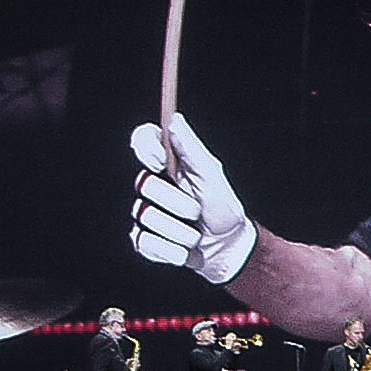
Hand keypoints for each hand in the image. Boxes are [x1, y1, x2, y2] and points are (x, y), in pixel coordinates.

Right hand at [130, 114, 258, 283]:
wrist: (227, 248)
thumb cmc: (223, 207)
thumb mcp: (212, 176)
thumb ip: (191, 149)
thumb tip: (174, 119)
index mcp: (170, 162)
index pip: (144, 140)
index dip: (145, 147)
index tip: (160, 161)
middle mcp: (153, 184)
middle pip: (143, 183)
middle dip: (176, 202)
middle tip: (196, 212)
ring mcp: (145, 212)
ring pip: (146, 216)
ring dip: (179, 231)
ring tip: (196, 235)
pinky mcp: (143, 240)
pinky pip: (144, 242)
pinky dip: (171, 250)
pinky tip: (185, 251)